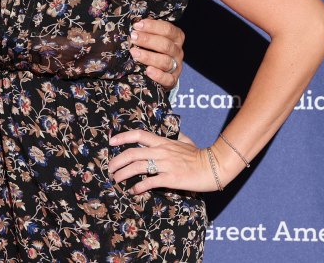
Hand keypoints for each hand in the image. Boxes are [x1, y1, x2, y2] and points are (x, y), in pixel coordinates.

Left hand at [108, 129, 222, 194]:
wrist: (214, 166)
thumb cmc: (199, 155)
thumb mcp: (186, 141)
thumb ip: (176, 137)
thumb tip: (173, 132)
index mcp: (163, 142)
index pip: (138, 135)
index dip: (122, 137)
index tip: (111, 142)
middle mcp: (161, 151)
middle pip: (132, 153)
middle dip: (117, 161)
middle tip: (110, 169)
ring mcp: (166, 165)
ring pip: (137, 167)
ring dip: (123, 174)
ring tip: (116, 180)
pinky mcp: (171, 178)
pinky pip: (150, 182)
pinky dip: (139, 186)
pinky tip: (134, 190)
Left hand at [129, 19, 184, 88]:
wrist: (160, 72)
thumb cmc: (153, 49)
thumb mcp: (153, 37)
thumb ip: (147, 30)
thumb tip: (134, 22)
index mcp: (176, 37)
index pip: (168, 29)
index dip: (152, 26)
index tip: (137, 25)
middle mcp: (178, 51)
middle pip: (165, 45)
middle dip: (147, 40)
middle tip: (133, 37)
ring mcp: (176, 66)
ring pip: (165, 61)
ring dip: (148, 57)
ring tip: (134, 53)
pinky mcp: (172, 80)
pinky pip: (168, 79)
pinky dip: (158, 75)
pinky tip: (148, 71)